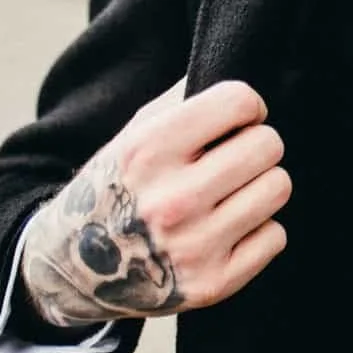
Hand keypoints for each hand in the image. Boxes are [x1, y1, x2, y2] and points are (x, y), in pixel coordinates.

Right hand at [18, 79, 290, 328]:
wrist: (74, 269)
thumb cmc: (118, 186)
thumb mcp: (134, 134)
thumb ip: (185, 100)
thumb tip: (242, 68)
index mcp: (147, 152)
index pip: (240, 101)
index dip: (245, 107)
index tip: (234, 121)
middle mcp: (171, 201)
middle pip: (269, 145)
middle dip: (256, 145)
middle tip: (234, 159)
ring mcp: (193, 246)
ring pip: (278, 187)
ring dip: (260, 186)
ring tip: (230, 193)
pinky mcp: (213, 284)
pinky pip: (277, 235)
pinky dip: (259, 231)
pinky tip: (228, 229)